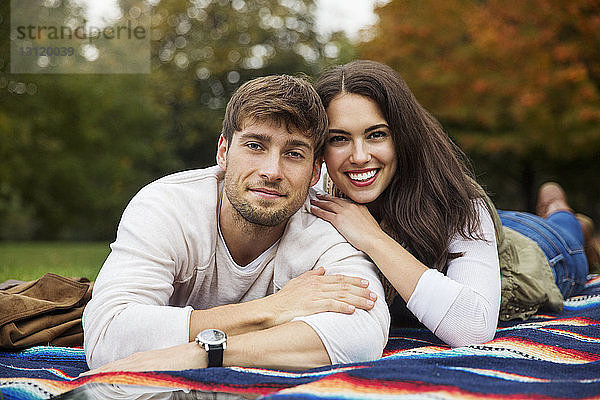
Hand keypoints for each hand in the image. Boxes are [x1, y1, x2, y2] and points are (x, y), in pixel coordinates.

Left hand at [80, 342, 204, 374]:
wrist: (197, 352)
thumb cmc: (184, 363)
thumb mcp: (165, 370)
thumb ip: (153, 376)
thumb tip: (150, 383)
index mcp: (141, 360)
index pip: (116, 367)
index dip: (101, 373)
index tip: (87, 378)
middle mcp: (138, 359)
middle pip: (111, 367)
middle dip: (95, 374)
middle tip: (78, 380)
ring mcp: (141, 362)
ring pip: (114, 369)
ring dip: (98, 374)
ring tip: (82, 380)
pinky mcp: (145, 366)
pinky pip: (123, 371)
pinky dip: (110, 374)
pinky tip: (101, 377)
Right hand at [267, 267, 377, 326]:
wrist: (270, 309)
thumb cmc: (283, 299)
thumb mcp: (296, 282)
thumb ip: (311, 275)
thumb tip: (323, 269)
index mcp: (315, 280)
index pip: (339, 278)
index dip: (354, 280)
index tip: (367, 283)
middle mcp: (317, 286)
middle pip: (344, 286)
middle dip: (361, 291)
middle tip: (375, 295)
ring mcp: (315, 296)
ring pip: (341, 296)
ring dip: (358, 300)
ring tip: (370, 304)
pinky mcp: (311, 306)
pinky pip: (330, 306)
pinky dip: (342, 307)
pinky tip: (352, 310)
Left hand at [310, 193, 383, 252]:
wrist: (373, 239)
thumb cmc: (372, 234)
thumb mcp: (369, 221)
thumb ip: (361, 218)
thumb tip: (358, 222)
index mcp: (358, 206)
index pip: (344, 200)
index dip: (336, 198)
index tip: (331, 197)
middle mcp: (351, 206)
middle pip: (334, 199)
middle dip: (325, 197)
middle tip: (318, 195)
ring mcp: (344, 212)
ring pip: (328, 204)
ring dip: (319, 202)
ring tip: (312, 201)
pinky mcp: (338, 220)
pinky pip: (325, 213)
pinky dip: (317, 211)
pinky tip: (312, 210)